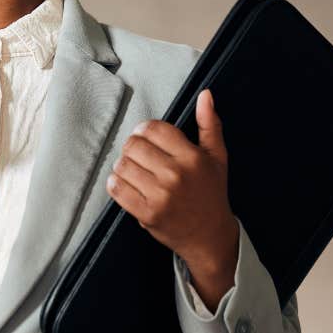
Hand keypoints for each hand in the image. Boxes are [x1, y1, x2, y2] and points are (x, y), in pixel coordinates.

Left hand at [105, 88, 239, 276]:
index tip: (146, 138)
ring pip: (122, 165)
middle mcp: (176, 175)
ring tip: (135, 171)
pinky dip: (116, 184)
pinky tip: (127, 184)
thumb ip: (209, 124)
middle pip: (133, 145)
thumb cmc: (211, 194)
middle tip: (140, 156)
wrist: (209, 236)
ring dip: (123, 166)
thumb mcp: (217, 157)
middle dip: (132, 148)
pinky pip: (116, 188)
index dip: (144, 130)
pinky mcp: (146, 213)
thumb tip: (205, 95)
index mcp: (192, 157)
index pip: (154, 129)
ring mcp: (160, 195)